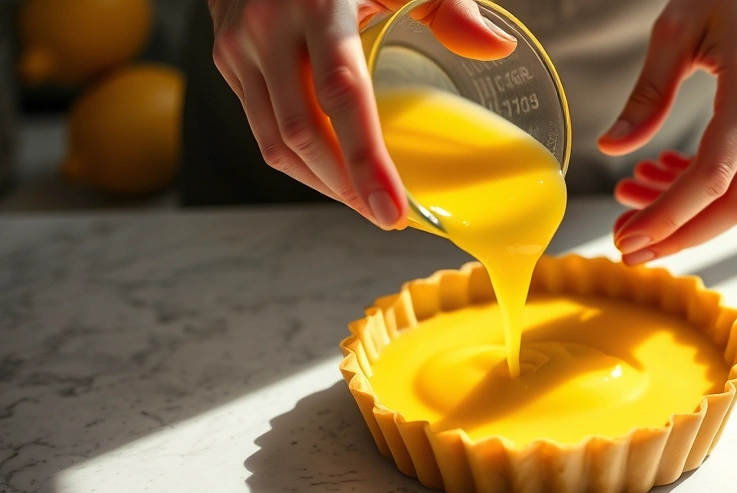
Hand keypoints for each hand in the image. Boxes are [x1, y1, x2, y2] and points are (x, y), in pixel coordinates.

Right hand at [209, 0, 516, 228]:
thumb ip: (450, 6)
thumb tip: (498, 49)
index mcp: (316, 2)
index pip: (341, 96)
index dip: (366, 161)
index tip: (393, 210)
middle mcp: (268, 27)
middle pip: (303, 134)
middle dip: (347, 189)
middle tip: (388, 218)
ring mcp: (239, 48)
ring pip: (276, 142)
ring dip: (323, 183)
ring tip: (365, 204)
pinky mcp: (228, 63)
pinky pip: (262, 128)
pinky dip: (301, 159)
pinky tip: (334, 173)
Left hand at [599, 0, 736, 264]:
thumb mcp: (677, 30)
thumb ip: (646, 94)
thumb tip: (612, 146)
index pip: (712, 177)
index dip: (668, 216)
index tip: (628, 235)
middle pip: (732, 207)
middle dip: (676, 237)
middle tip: (627, 247)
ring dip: (683, 214)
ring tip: (628, 204)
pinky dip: (698, 190)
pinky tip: (657, 175)